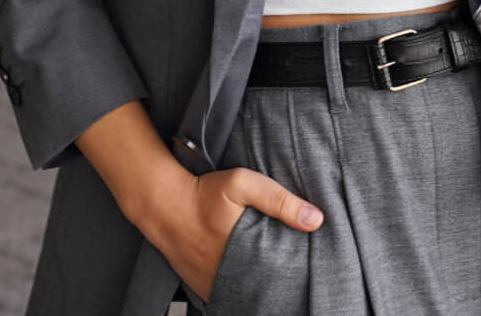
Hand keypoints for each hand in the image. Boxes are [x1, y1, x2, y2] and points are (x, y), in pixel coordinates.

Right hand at [138, 162, 323, 303]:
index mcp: (246, 256)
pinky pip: (228, 295)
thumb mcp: (243, 184)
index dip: (295, 272)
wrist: (164, 205)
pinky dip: (241, 289)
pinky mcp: (204, 288)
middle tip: (292, 270)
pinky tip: (250, 277)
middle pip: (265, 288)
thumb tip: (316, 220)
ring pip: (247, 294)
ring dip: (259, 286)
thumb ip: (279, 200)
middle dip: (279, 282)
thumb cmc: (204, 193)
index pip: (281, 276)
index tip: (306, 264)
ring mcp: (215, 286)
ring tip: (273, 275)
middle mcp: (230, 277)